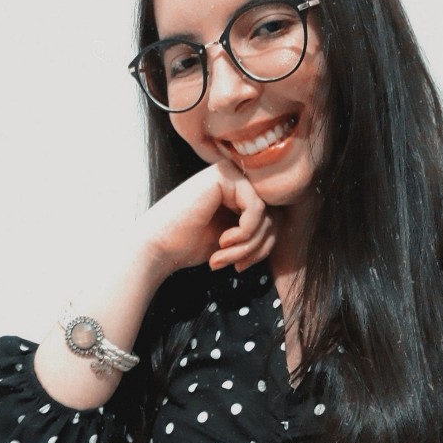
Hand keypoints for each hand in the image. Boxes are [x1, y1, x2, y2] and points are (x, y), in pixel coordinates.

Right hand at [139, 161, 276, 274]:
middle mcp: (234, 181)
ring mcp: (229, 175)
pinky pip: (257, 207)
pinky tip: (223, 241)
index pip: (270, 221)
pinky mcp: (224, 176)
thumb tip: (283, 228)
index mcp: (236, 196)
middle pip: (271, 217)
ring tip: (224, 258)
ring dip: (249, 245)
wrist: (158, 246)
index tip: (241, 267)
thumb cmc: (189, 246)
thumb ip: (257, 233)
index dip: (262, 249)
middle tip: (234, 266)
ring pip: (266, 214)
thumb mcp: (233, 243)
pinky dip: (246, 232)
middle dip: (256, 249)